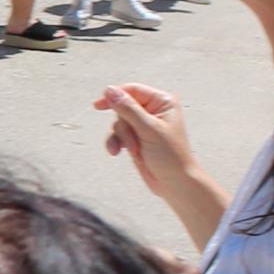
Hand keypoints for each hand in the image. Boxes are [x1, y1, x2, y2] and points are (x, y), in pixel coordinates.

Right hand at [92, 82, 199, 200]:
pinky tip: (116, 152)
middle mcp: (153, 111)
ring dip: (121, 137)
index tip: (99, 105)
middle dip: (124, 126)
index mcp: (163, 102)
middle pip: (123, 108)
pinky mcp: (136, 138)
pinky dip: (116, 143)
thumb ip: (128, 109)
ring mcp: (143, 125)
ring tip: (133, 151)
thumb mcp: (148, 129)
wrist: (175, 184)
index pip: (133, 90)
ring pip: (119, 123)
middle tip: (133, 142)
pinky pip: (117, 135)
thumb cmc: (170, 156)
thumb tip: (109, 90)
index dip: (115, 96)